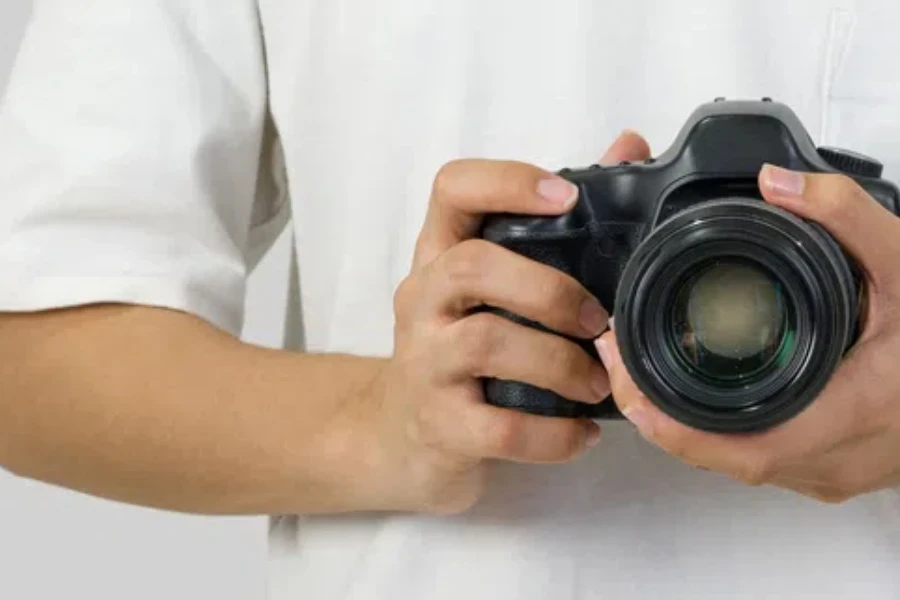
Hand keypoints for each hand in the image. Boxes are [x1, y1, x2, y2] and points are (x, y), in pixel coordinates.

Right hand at [359, 132, 651, 513]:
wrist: (398, 436)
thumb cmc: (460, 350)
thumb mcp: (491, 289)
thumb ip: (556, 225)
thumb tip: (628, 146)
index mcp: (439, 256)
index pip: (452, 189)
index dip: (507, 182)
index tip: (566, 197)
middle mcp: (422, 300)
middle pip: (471, 266)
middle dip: (546, 289)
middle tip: (596, 318)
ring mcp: (424, 363)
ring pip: (485, 343)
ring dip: (559, 363)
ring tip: (598, 383)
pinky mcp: (439, 425)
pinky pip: (499, 429)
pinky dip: (553, 434)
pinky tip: (583, 433)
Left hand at [598, 163, 899, 502]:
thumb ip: (846, 216)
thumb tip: (778, 182)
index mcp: (850, 415)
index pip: (741, 448)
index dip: (671, 426)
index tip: (626, 382)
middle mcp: (838, 459)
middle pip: (726, 459)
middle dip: (662, 420)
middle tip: (622, 366)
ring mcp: (838, 471)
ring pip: (743, 464)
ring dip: (688, 429)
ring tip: (645, 375)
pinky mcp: (840, 467)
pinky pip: (767, 460)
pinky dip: (723, 432)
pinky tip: (700, 397)